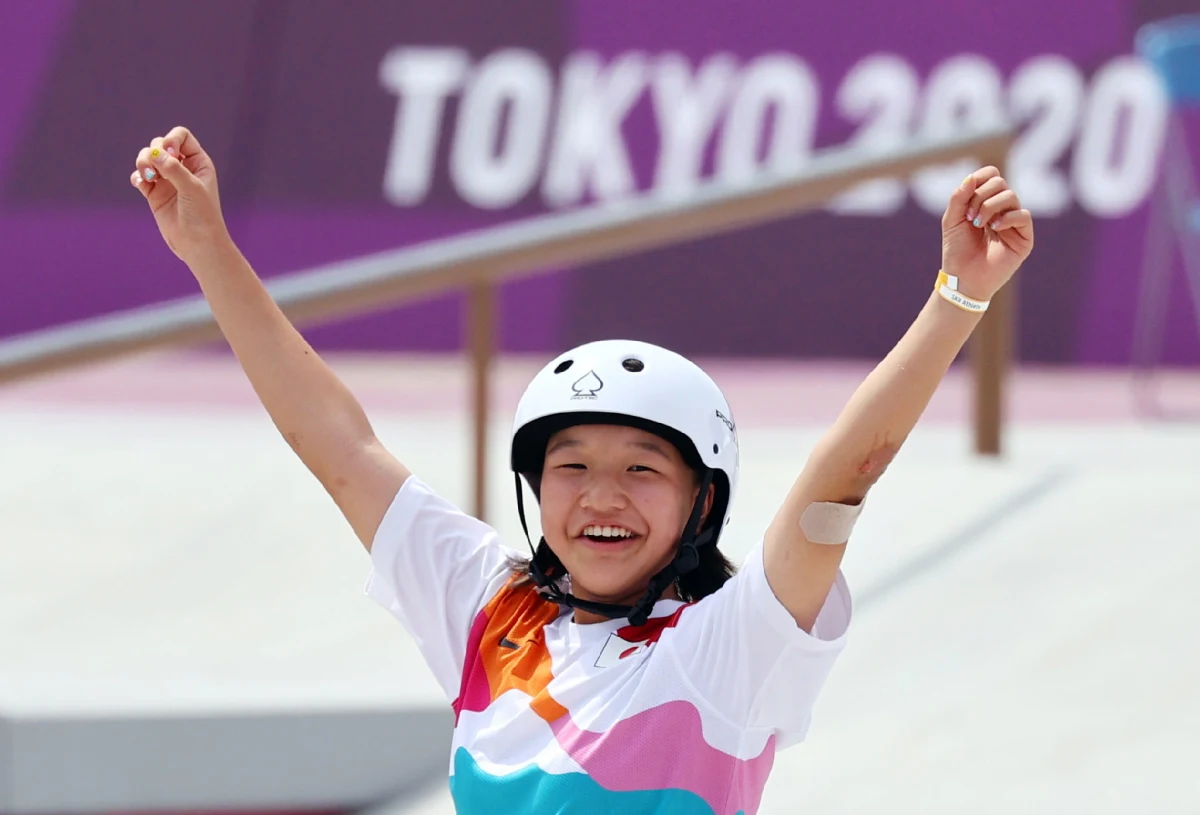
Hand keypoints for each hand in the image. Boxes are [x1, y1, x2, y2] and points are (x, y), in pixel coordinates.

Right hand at [130, 127, 230, 263]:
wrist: (198, 245)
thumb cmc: (203, 216)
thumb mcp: (192, 189)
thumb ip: (174, 169)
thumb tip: (154, 153)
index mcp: (199, 163)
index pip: (181, 136)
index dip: (171, 139)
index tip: (169, 153)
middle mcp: (183, 168)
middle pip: (160, 144)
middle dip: (153, 152)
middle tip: (155, 169)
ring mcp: (167, 181)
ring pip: (148, 159)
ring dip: (143, 162)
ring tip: (147, 177)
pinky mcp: (154, 194)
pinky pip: (140, 177)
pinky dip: (137, 177)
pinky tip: (141, 184)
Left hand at [940, 166, 1033, 301]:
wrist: (962, 278)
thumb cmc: (957, 250)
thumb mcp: (952, 220)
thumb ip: (959, 197)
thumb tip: (971, 177)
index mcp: (986, 202)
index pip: (992, 175)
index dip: (980, 178)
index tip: (966, 194)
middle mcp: (1002, 209)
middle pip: (1000, 183)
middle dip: (980, 196)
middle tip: (970, 217)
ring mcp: (1014, 223)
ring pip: (1011, 196)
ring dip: (989, 207)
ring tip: (978, 224)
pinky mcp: (1024, 237)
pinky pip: (1023, 215)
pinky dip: (1007, 217)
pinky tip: (994, 227)